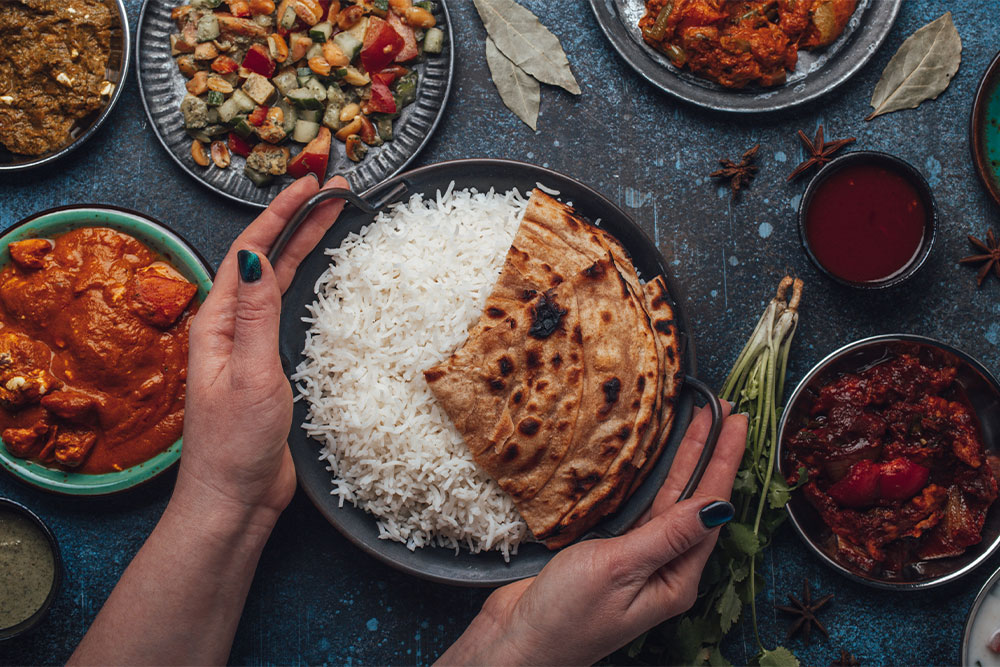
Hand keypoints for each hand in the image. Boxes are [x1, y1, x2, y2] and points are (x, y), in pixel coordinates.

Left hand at [174, 174, 348, 524]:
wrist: (233, 498)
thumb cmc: (235, 446)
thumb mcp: (251, 376)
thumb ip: (256, 317)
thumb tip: (259, 258)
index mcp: (218, 323)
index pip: (250, 252)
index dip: (280, 215)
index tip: (311, 186)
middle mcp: (231, 326)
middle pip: (266, 258)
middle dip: (296, 221)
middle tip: (331, 191)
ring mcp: (249, 345)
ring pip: (278, 281)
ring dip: (301, 246)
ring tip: (330, 218)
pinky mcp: (268, 365)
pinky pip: (287, 310)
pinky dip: (306, 283)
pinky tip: (320, 275)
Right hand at [440, 404, 747, 665]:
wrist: (515, 643)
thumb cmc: (565, 617)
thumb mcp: (619, 570)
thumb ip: (666, 535)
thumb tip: (716, 507)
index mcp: (675, 579)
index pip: (709, 508)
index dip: (723, 461)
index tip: (736, 422)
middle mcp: (662, 568)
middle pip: (692, 499)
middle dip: (708, 453)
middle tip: (725, 410)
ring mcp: (635, 559)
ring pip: (666, 499)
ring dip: (681, 460)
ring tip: (698, 422)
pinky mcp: (607, 552)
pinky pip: (638, 507)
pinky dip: (648, 478)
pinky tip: (654, 458)